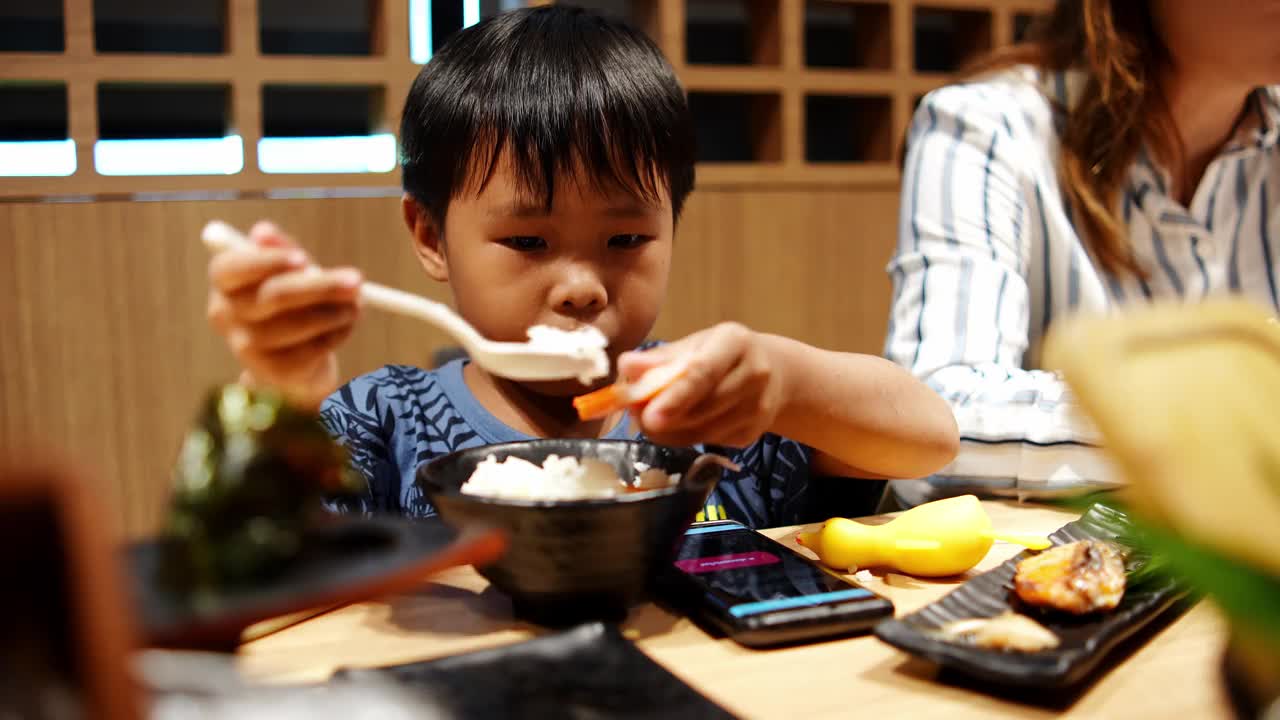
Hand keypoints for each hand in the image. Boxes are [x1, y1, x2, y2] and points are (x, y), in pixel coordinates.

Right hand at [206, 221, 361, 409]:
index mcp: (225, 282)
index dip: (268, 261)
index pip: (233, 268)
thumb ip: (282, 248)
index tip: (304, 258)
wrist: (298, 356)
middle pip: (274, 296)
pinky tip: (343, 326)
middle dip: (321, 286)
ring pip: (299, 324)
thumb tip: (263, 230)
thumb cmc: (292, 301)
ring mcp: (245, 347)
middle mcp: (225, 315)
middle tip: (357, 280)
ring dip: (336, 312)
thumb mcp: (290, 269)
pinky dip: (337, 334)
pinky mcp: (272, 372)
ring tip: (355, 305)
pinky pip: (312, 349)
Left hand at [617, 322, 783, 447]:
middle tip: (636, 417)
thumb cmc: (721, 354)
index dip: (675, 395)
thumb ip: (659, 358)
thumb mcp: (693, 345)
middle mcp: (754, 374)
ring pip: (704, 430)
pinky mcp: (752, 434)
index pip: (704, 372)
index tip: (648, 413)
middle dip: (665, 417)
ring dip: (669, 431)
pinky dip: (684, 438)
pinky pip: (708, 441)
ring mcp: (757, 408)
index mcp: (735, 342)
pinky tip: (675, 426)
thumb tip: (626, 366)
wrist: (774, 373)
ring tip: (648, 421)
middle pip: (705, 405)